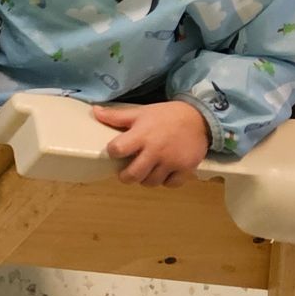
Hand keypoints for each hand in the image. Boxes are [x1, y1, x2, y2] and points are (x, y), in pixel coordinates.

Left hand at [93, 98, 210, 185]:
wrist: (199, 118)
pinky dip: (165, 181)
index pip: (117, 150)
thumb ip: (117, 116)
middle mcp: (156, 150)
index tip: (116, 151)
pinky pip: (170, 184)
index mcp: (142, 135)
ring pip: (151, 182)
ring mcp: (171, 161)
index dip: (113, 151)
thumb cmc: (166, 116)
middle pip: (133, 175)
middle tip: (127, 172)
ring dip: (145, 179)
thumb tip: (94, 111)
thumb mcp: (141, 112)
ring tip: (146, 171)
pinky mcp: (186, 169)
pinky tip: (163, 173)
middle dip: (126, 176)